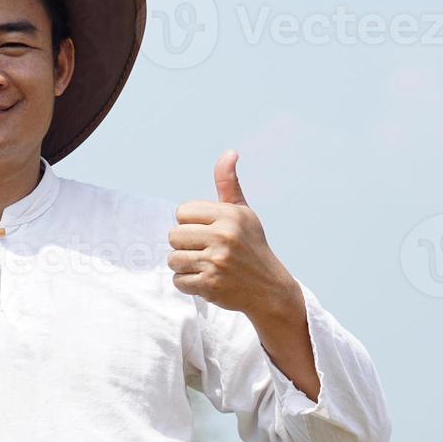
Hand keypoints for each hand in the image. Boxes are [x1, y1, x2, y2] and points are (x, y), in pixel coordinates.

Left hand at [167, 149, 299, 319]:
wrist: (270, 289)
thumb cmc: (251, 246)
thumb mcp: (243, 213)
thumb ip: (228, 184)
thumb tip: (230, 152)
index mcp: (230, 215)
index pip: (182, 211)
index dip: (190, 223)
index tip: (208, 232)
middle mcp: (224, 235)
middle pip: (173, 235)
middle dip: (185, 245)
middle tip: (207, 252)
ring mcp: (217, 261)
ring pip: (173, 259)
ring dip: (185, 266)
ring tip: (206, 266)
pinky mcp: (210, 284)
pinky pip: (178, 280)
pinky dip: (189, 284)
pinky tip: (208, 281)